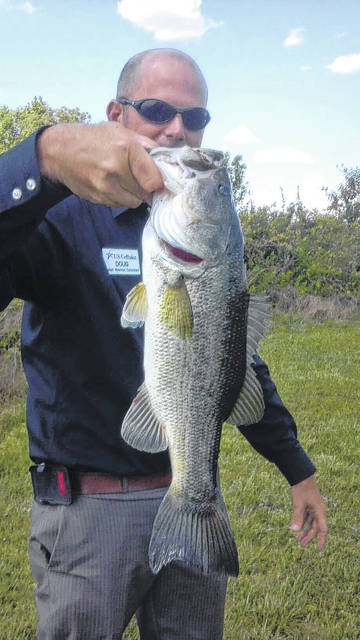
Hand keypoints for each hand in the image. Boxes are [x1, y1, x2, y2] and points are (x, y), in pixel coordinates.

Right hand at [37, 122, 162, 207]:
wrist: (60, 151)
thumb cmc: (94, 138)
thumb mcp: (121, 131)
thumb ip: (145, 145)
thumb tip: (168, 160)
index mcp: (126, 148)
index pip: (154, 180)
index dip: (159, 182)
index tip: (157, 180)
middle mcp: (115, 168)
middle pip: (145, 192)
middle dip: (145, 187)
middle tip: (138, 177)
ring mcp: (104, 186)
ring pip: (133, 202)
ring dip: (133, 194)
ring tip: (124, 180)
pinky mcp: (97, 197)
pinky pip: (118, 205)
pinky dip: (119, 198)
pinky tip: (112, 184)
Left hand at [290, 475, 327, 549]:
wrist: (301, 476)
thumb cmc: (301, 489)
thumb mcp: (298, 504)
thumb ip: (297, 518)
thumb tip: (294, 530)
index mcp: (320, 512)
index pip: (323, 530)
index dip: (321, 540)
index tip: (317, 549)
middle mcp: (319, 511)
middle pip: (315, 528)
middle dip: (309, 537)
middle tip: (301, 545)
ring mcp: (314, 508)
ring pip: (311, 523)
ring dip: (305, 531)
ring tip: (298, 539)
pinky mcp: (309, 505)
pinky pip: (307, 518)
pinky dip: (303, 523)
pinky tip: (297, 528)